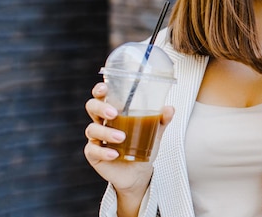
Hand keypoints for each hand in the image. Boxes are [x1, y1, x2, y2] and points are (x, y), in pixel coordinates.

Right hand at [84, 82, 173, 212]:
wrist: (140, 172)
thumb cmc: (143, 146)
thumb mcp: (155, 131)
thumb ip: (162, 119)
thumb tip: (169, 108)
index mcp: (115, 112)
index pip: (102, 96)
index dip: (100, 90)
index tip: (104, 88)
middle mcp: (103, 122)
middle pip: (92, 108)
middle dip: (101, 108)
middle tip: (114, 113)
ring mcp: (96, 138)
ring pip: (92, 129)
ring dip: (107, 132)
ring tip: (122, 137)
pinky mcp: (94, 155)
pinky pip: (93, 150)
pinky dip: (104, 152)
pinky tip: (114, 154)